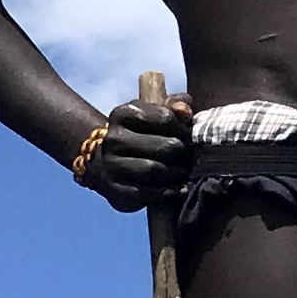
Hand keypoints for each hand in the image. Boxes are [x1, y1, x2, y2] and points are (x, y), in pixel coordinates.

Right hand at [78, 95, 190, 209]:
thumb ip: (176, 104)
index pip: (166, 118)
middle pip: (164, 146)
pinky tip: (178, 189)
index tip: (187, 135)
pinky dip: (167, 192)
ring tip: (184, 172)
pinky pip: (147, 193)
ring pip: (155, 170)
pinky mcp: (114, 189)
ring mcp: (111, 165)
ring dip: (177, 173)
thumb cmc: (142, 134)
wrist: (107, 162)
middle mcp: (113, 139)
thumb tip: (184, 111)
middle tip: (189, 157)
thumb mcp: (156, 112)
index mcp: (122, 114)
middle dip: (183, 153)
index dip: (183, 128)